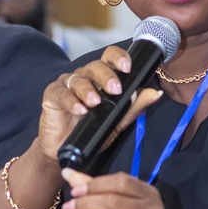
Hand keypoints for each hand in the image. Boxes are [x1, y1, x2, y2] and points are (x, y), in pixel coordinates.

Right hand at [37, 45, 162, 162]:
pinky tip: (80, 110)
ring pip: (78, 79)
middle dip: (106, 76)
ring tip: (95, 103)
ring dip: (88, 90)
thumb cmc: (93, 131)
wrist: (67, 151)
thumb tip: (155, 93)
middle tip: (115, 89)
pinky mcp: (52, 95)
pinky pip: (61, 93)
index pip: (109, 58)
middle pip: (95, 66)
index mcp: (101, 78)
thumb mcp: (117, 121)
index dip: (118, 58)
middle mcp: (84, 77)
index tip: (127, 67)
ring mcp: (67, 85)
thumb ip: (134, 107)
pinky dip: (71, 101)